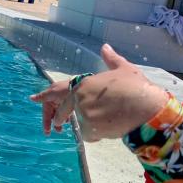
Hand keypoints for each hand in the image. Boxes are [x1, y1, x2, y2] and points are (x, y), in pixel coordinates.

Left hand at [30, 45, 169, 141]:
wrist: (149, 109)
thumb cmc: (138, 88)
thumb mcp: (124, 70)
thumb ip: (111, 59)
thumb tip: (105, 47)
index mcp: (84, 83)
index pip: (58, 89)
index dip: (45, 95)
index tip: (32, 99)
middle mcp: (80, 98)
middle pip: (64, 110)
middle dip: (58, 118)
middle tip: (54, 126)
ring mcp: (84, 114)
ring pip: (82, 123)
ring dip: (91, 124)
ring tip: (108, 119)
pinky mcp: (91, 129)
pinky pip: (89, 134)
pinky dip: (98, 133)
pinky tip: (111, 127)